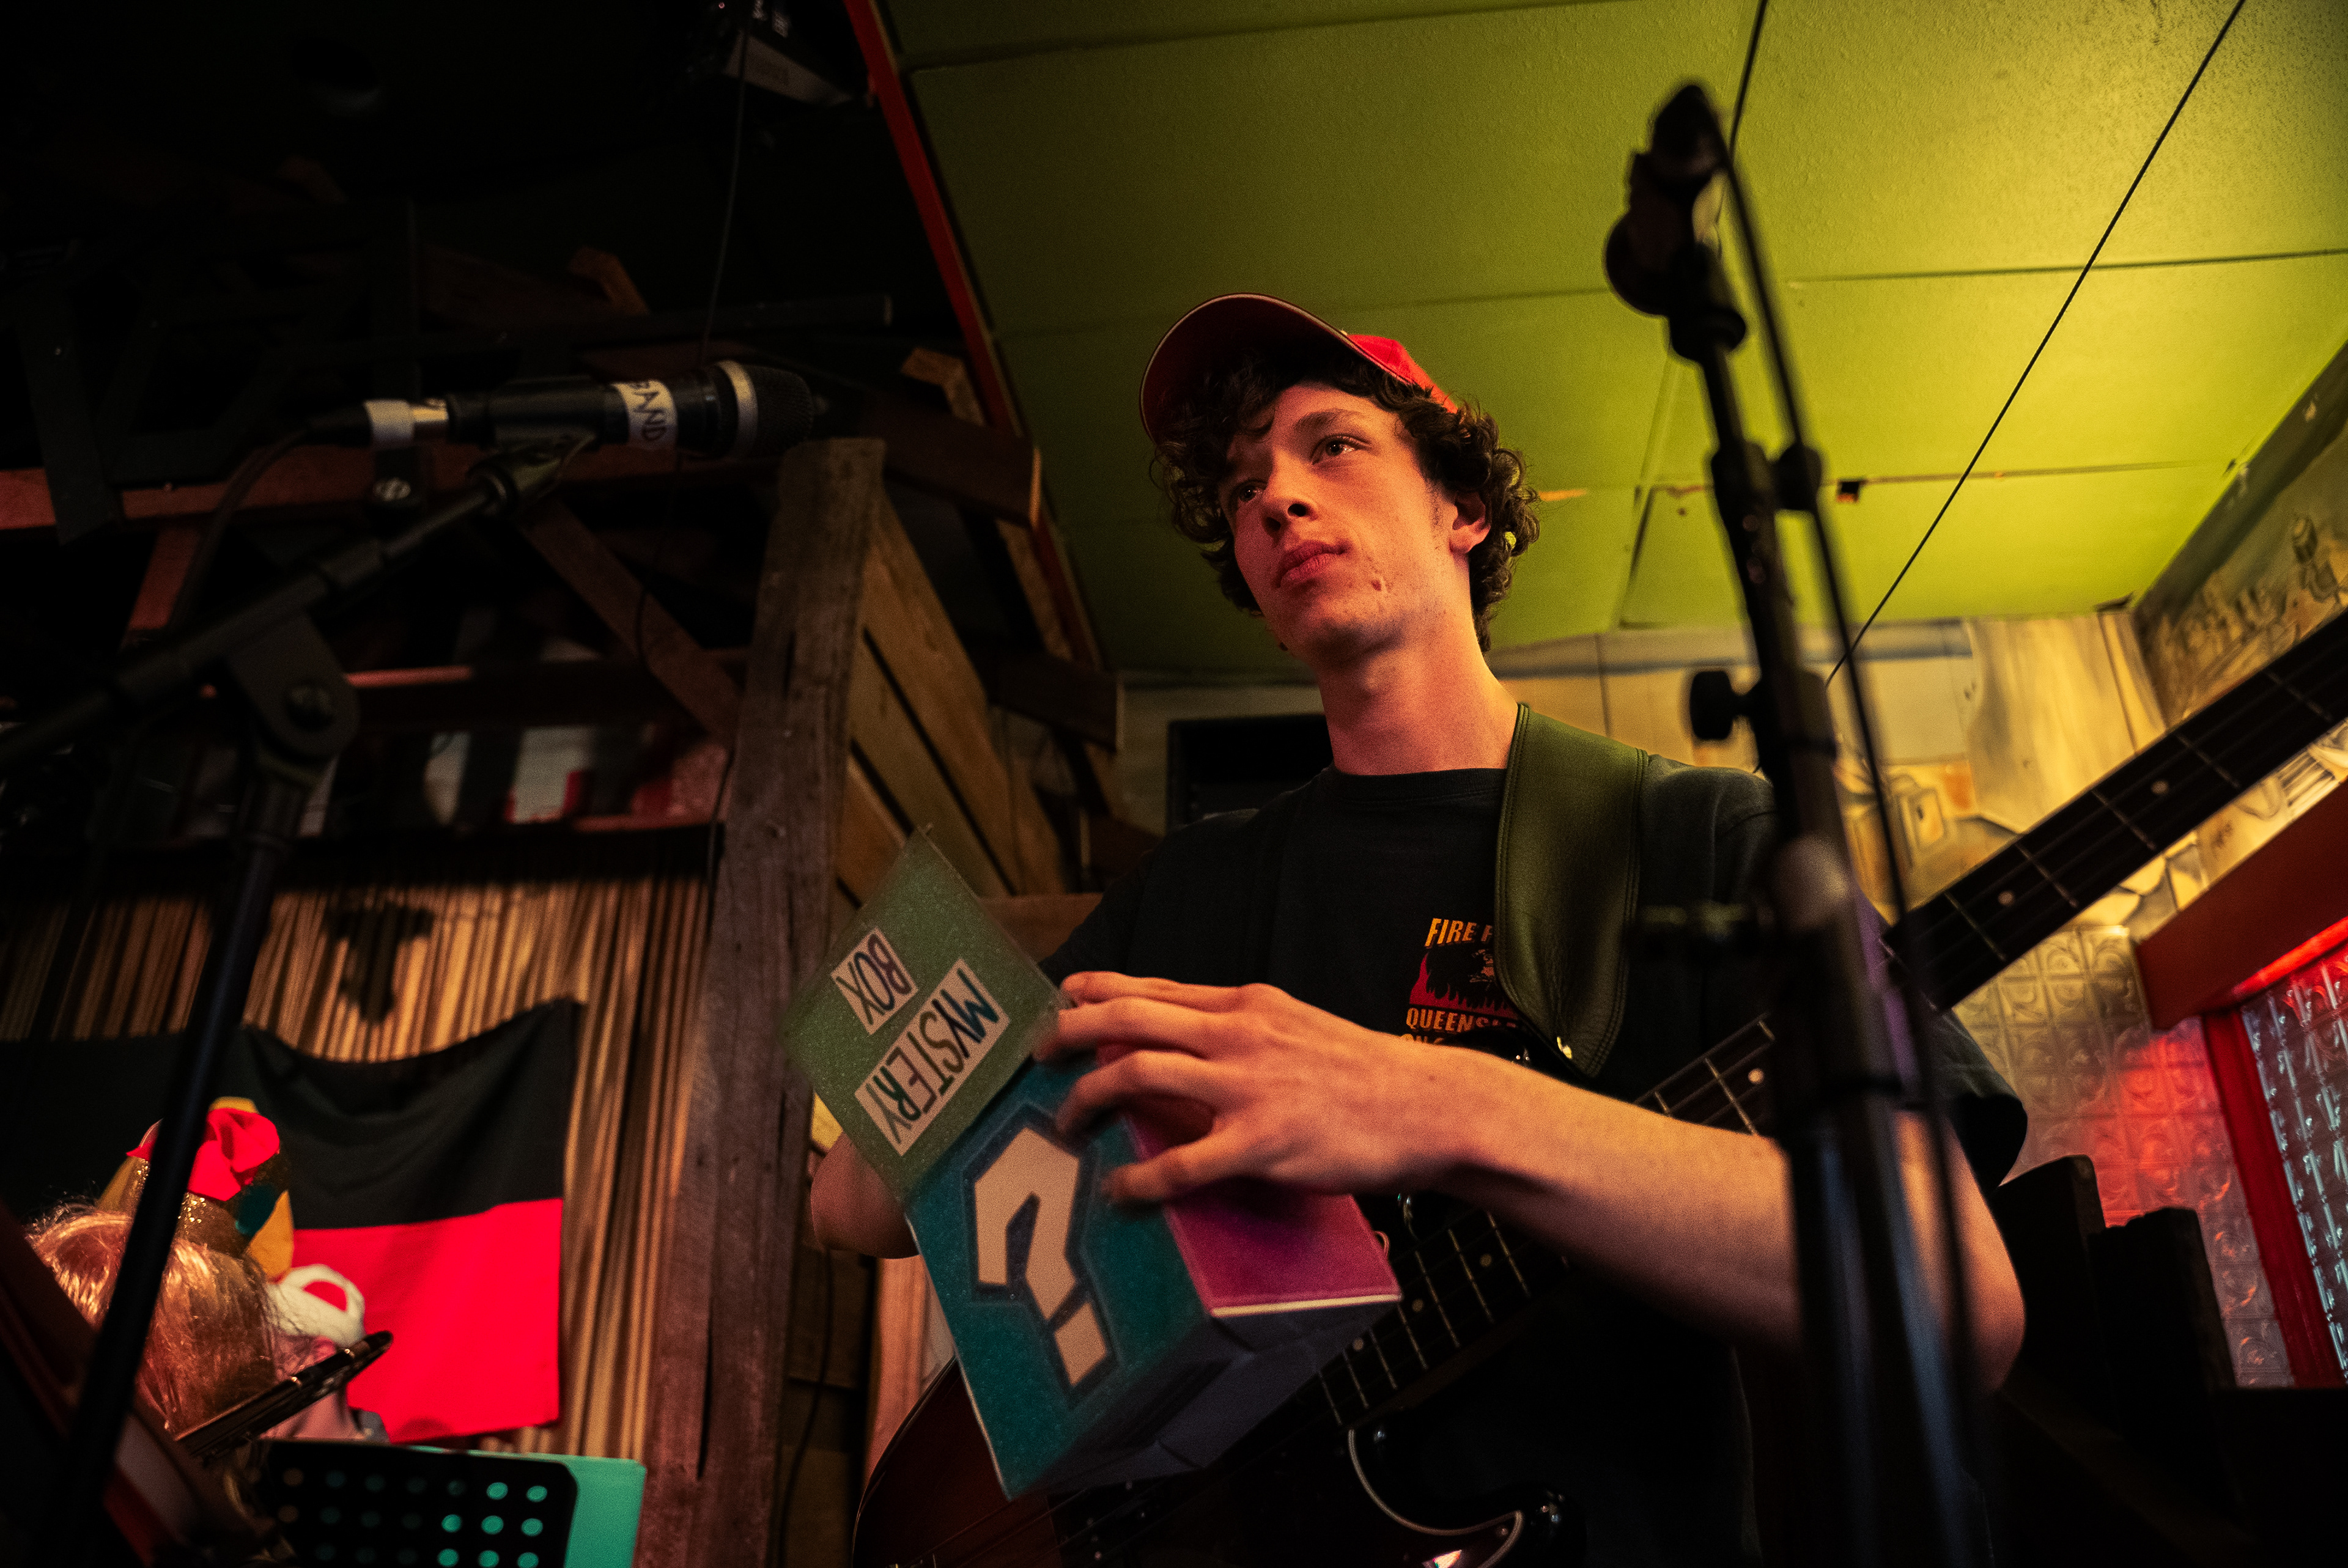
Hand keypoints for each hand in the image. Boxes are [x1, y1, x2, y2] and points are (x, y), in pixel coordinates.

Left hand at [1041, 972, 1475, 1203]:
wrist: (1428, 1106)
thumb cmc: (1364, 1073)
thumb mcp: (1297, 1026)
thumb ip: (1242, 1027)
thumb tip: (1186, 1034)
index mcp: (1246, 1005)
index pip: (1152, 989)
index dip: (1095, 992)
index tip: (1059, 998)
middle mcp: (1237, 1034)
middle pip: (1126, 1020)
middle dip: (1068, 1035)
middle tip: (1037, 1057)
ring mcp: (1247, 1087)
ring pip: (1137, 1074)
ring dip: (1088, 1098)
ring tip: (1066, 1124)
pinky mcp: (1263, 1142)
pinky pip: (1180, 1163)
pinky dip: (1139, 1179)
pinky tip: (1120, 1192)